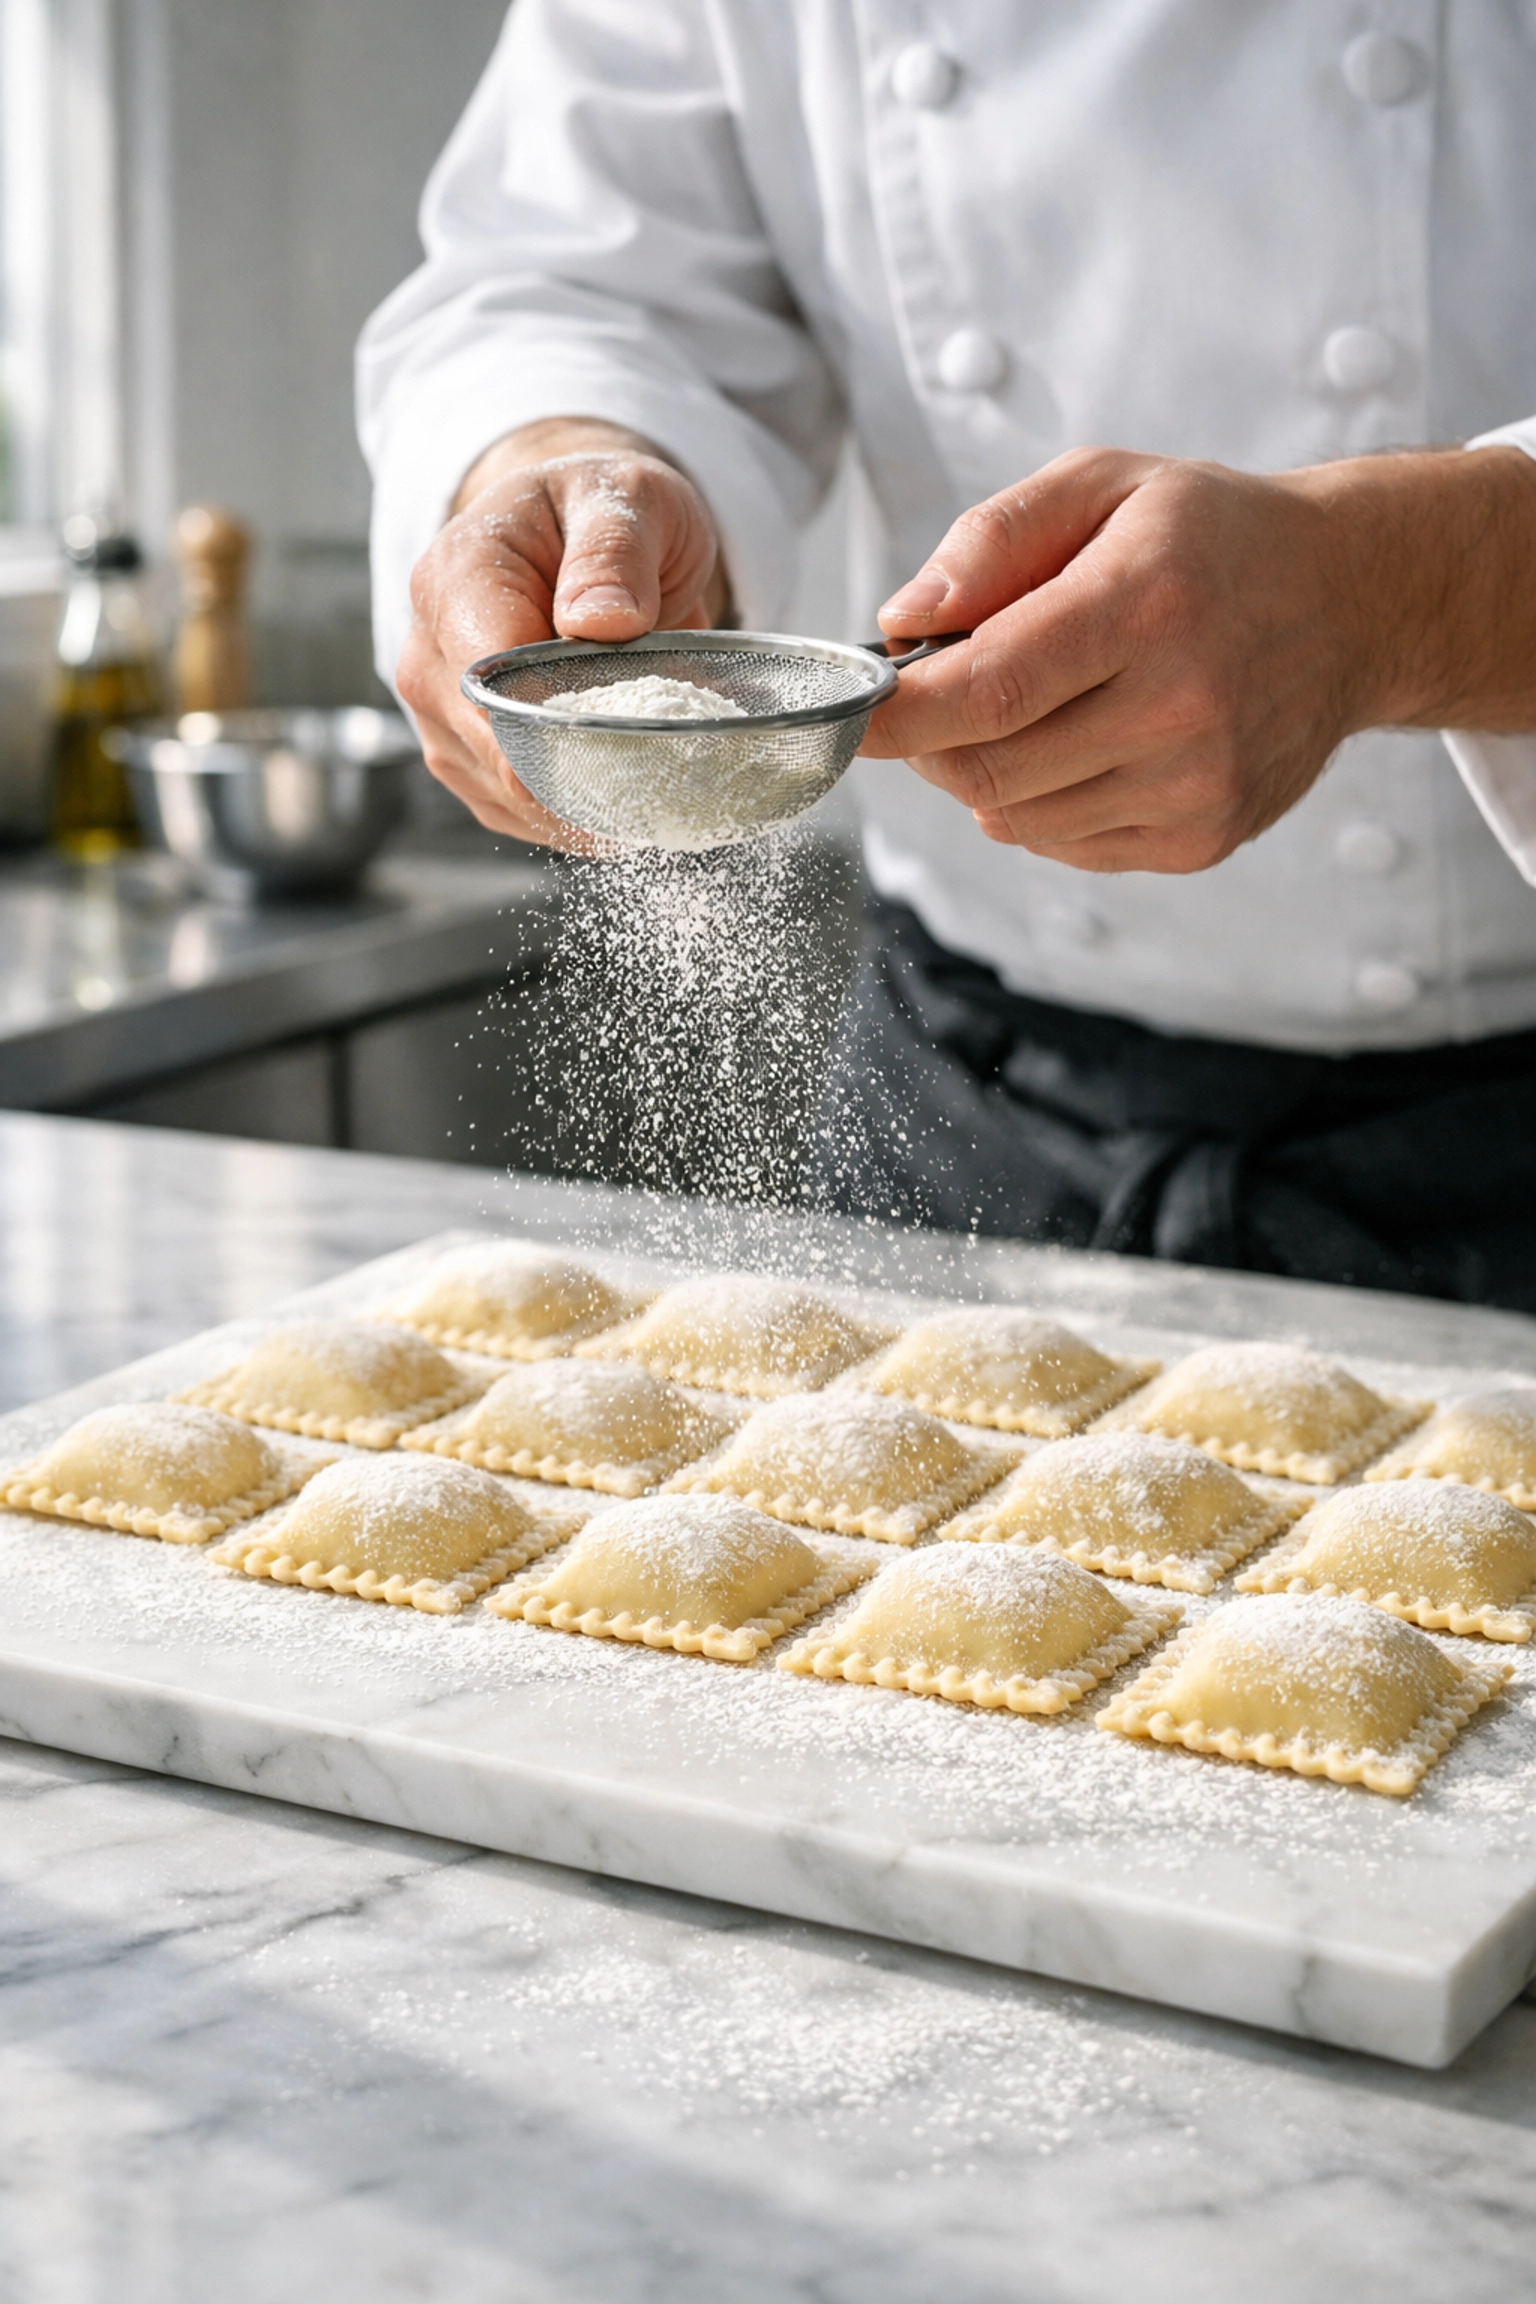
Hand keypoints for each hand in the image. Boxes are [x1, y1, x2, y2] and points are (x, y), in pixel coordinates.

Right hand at [397, 419, 724, 841]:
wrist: (577, 533)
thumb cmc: (598, 510)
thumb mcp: (625, 498)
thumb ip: (613, 551)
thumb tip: (602, 621)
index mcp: (456, 578)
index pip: (489, 680)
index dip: (557, 723)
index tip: (631, 742)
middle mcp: (428, 653)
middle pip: (495, 750)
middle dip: (582, 768)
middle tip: (665, 774)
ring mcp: (439, 713)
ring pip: (504, 794)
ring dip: (581, 800)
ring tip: (650, 780)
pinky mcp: (464, 756)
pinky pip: (514, 811)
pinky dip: (571, 814)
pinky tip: (619, 796)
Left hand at [860, 443, 1535, 872]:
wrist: (1349, 603)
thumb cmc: (1209, 538)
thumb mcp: (1103, 486)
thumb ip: (991, 539)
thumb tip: (901, 623)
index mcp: (1145, 603)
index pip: (987, 690)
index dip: (898, 716)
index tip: (849, 716)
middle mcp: (1180, 704)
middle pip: (987, 769)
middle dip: (933, 742)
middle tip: (938, 697)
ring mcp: (1197, 784)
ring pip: (1017, 818)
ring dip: (986, 773)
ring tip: (1028, 709)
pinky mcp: (1203, 838)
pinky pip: (1065, 846)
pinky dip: (1040, 805)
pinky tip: (1081, 745)